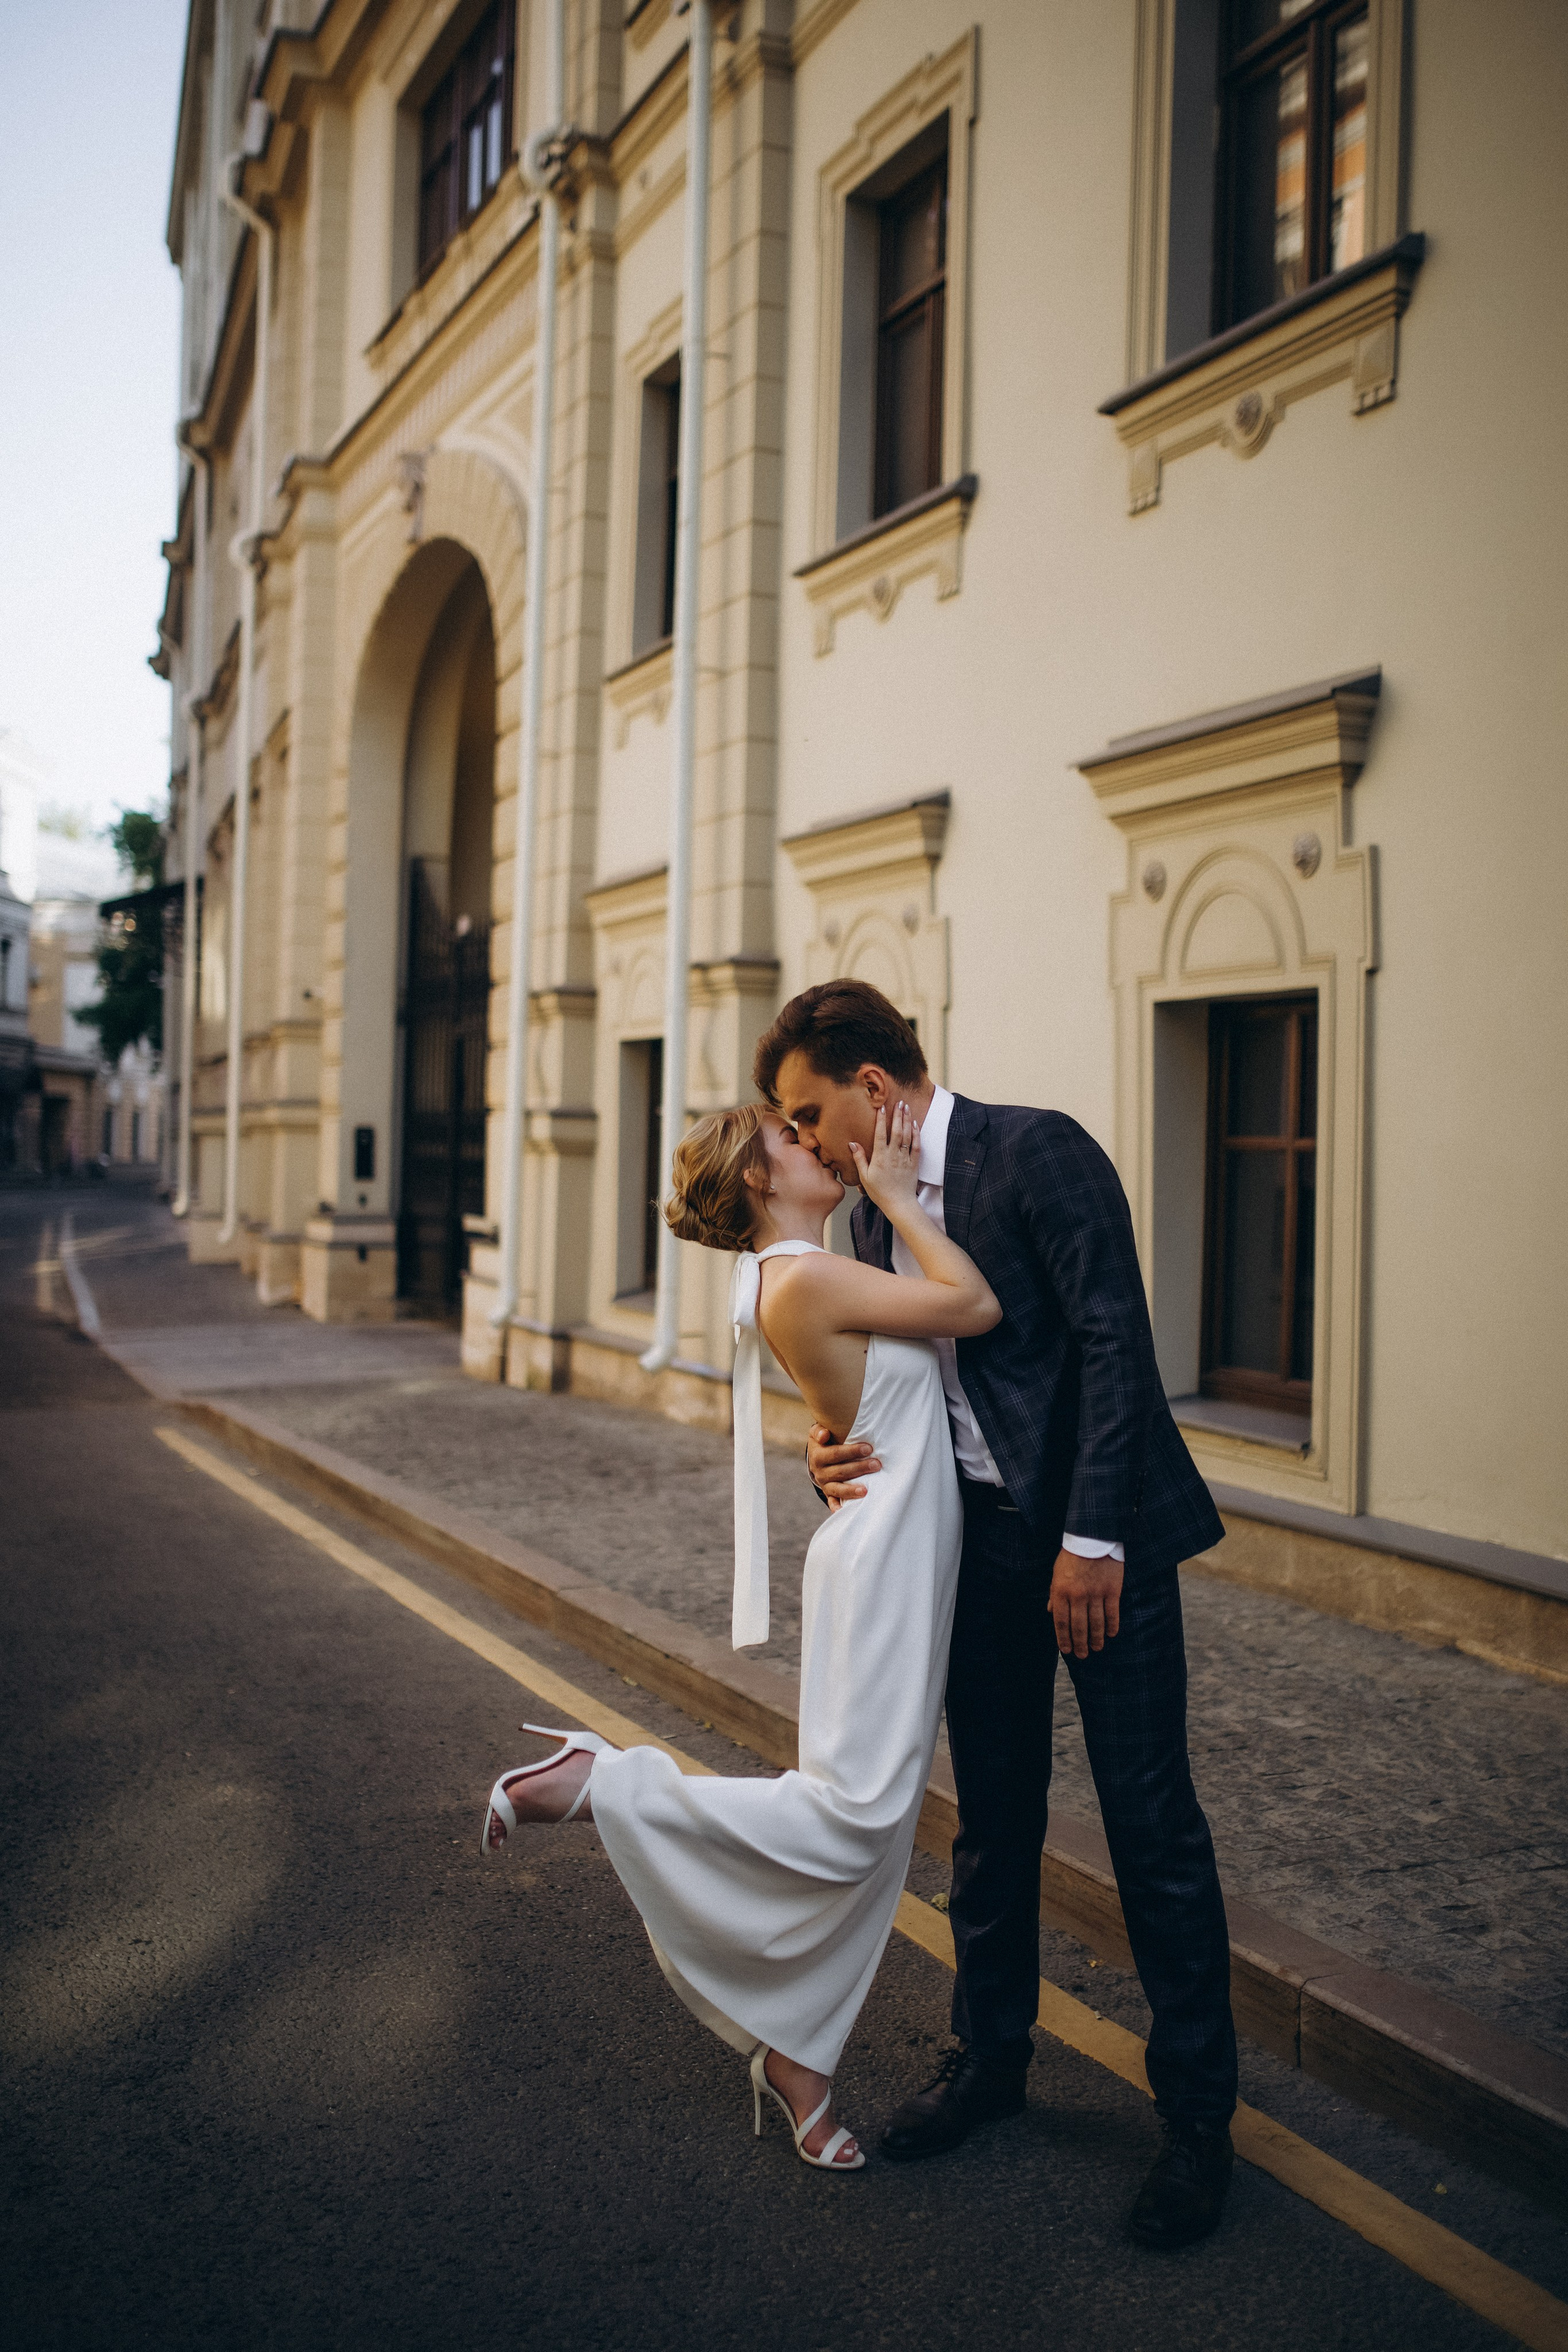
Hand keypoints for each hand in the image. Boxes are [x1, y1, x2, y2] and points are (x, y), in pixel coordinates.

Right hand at [806, 1423, 880, 1510]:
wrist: (817, 1455)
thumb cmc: (825, 1440)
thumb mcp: (818, 1432)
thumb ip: (819, 1431)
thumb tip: (824, 1435)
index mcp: (817, 1455)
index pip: (836, 1453)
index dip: (851, 1451)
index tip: (868, 1448)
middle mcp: (820, 1471)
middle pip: (840, 1471)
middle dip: (860, 1468)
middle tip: (877, 1464)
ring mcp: (824, 1484)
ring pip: (838, 1488)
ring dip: (852, 1490)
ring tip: (866, 1490)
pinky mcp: (829, 1493)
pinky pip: (833, 1501)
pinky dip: (837, 1507)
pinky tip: (845, 1511)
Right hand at [848, 1100, 920, 1217]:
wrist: (899, 1204)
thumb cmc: (879, 1191)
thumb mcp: (864, 1177)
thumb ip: (859, 1158)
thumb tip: (852, 1143)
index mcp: (880, 1157)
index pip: (880, 1134)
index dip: (881, 1120)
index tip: (881, 1107)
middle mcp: (893, 1155)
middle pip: (896, 1131)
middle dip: (898, 1115)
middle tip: (899, 1102)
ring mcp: (905, 1158)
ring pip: (907, 1135)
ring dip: (907, 1120)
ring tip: (906, 1107)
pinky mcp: (914, 1163)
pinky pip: (917, 1146)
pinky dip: (917, 1134)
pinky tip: (915, 1124)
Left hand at [1048, 1548, 1122, 1657]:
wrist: (1092, 1537)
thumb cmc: (1071, 1555)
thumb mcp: (1056, 1573)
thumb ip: (1054, 1594)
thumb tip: (1051, 1612)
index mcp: (1061, 1592)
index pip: (1061, 1622)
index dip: (1063, 1639)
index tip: (1067, 1650)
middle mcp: (1078, 1596)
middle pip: (1079, 1627)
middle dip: (1080, 1644)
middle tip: (1083, 1655)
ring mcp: (1096, 1594)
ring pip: (1096, 1623)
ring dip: (1096, 1639)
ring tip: (1096, 1648)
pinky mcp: (1112, 1590)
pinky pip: (1112, 1613)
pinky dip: (1112, 1626)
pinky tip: (1111, 1634)